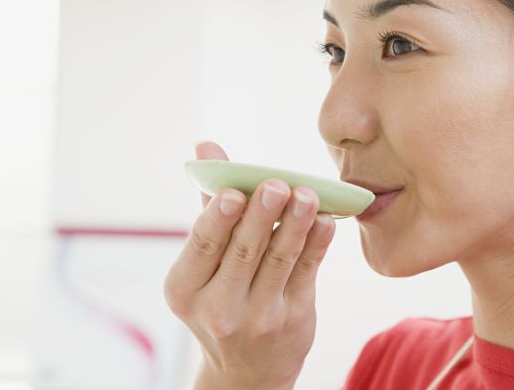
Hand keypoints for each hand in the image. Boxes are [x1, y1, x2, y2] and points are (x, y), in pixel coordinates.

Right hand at [164, 141, 336, 388]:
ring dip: (296, 224)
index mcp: (186, 288)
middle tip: (277, 185)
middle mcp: (218, 307)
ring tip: (307, 194)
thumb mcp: (203, 264)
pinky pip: (308, 272)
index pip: (202, 244)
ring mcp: (259, 316)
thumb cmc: (222, 297)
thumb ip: (210, 204)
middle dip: (261, 215)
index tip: (235, 191)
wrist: (247, 369)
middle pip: (243, 251)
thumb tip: (206, 146)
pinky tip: (327, 219)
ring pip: (280, 260)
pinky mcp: (294, 317)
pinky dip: (318, 243)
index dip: (219, 217)